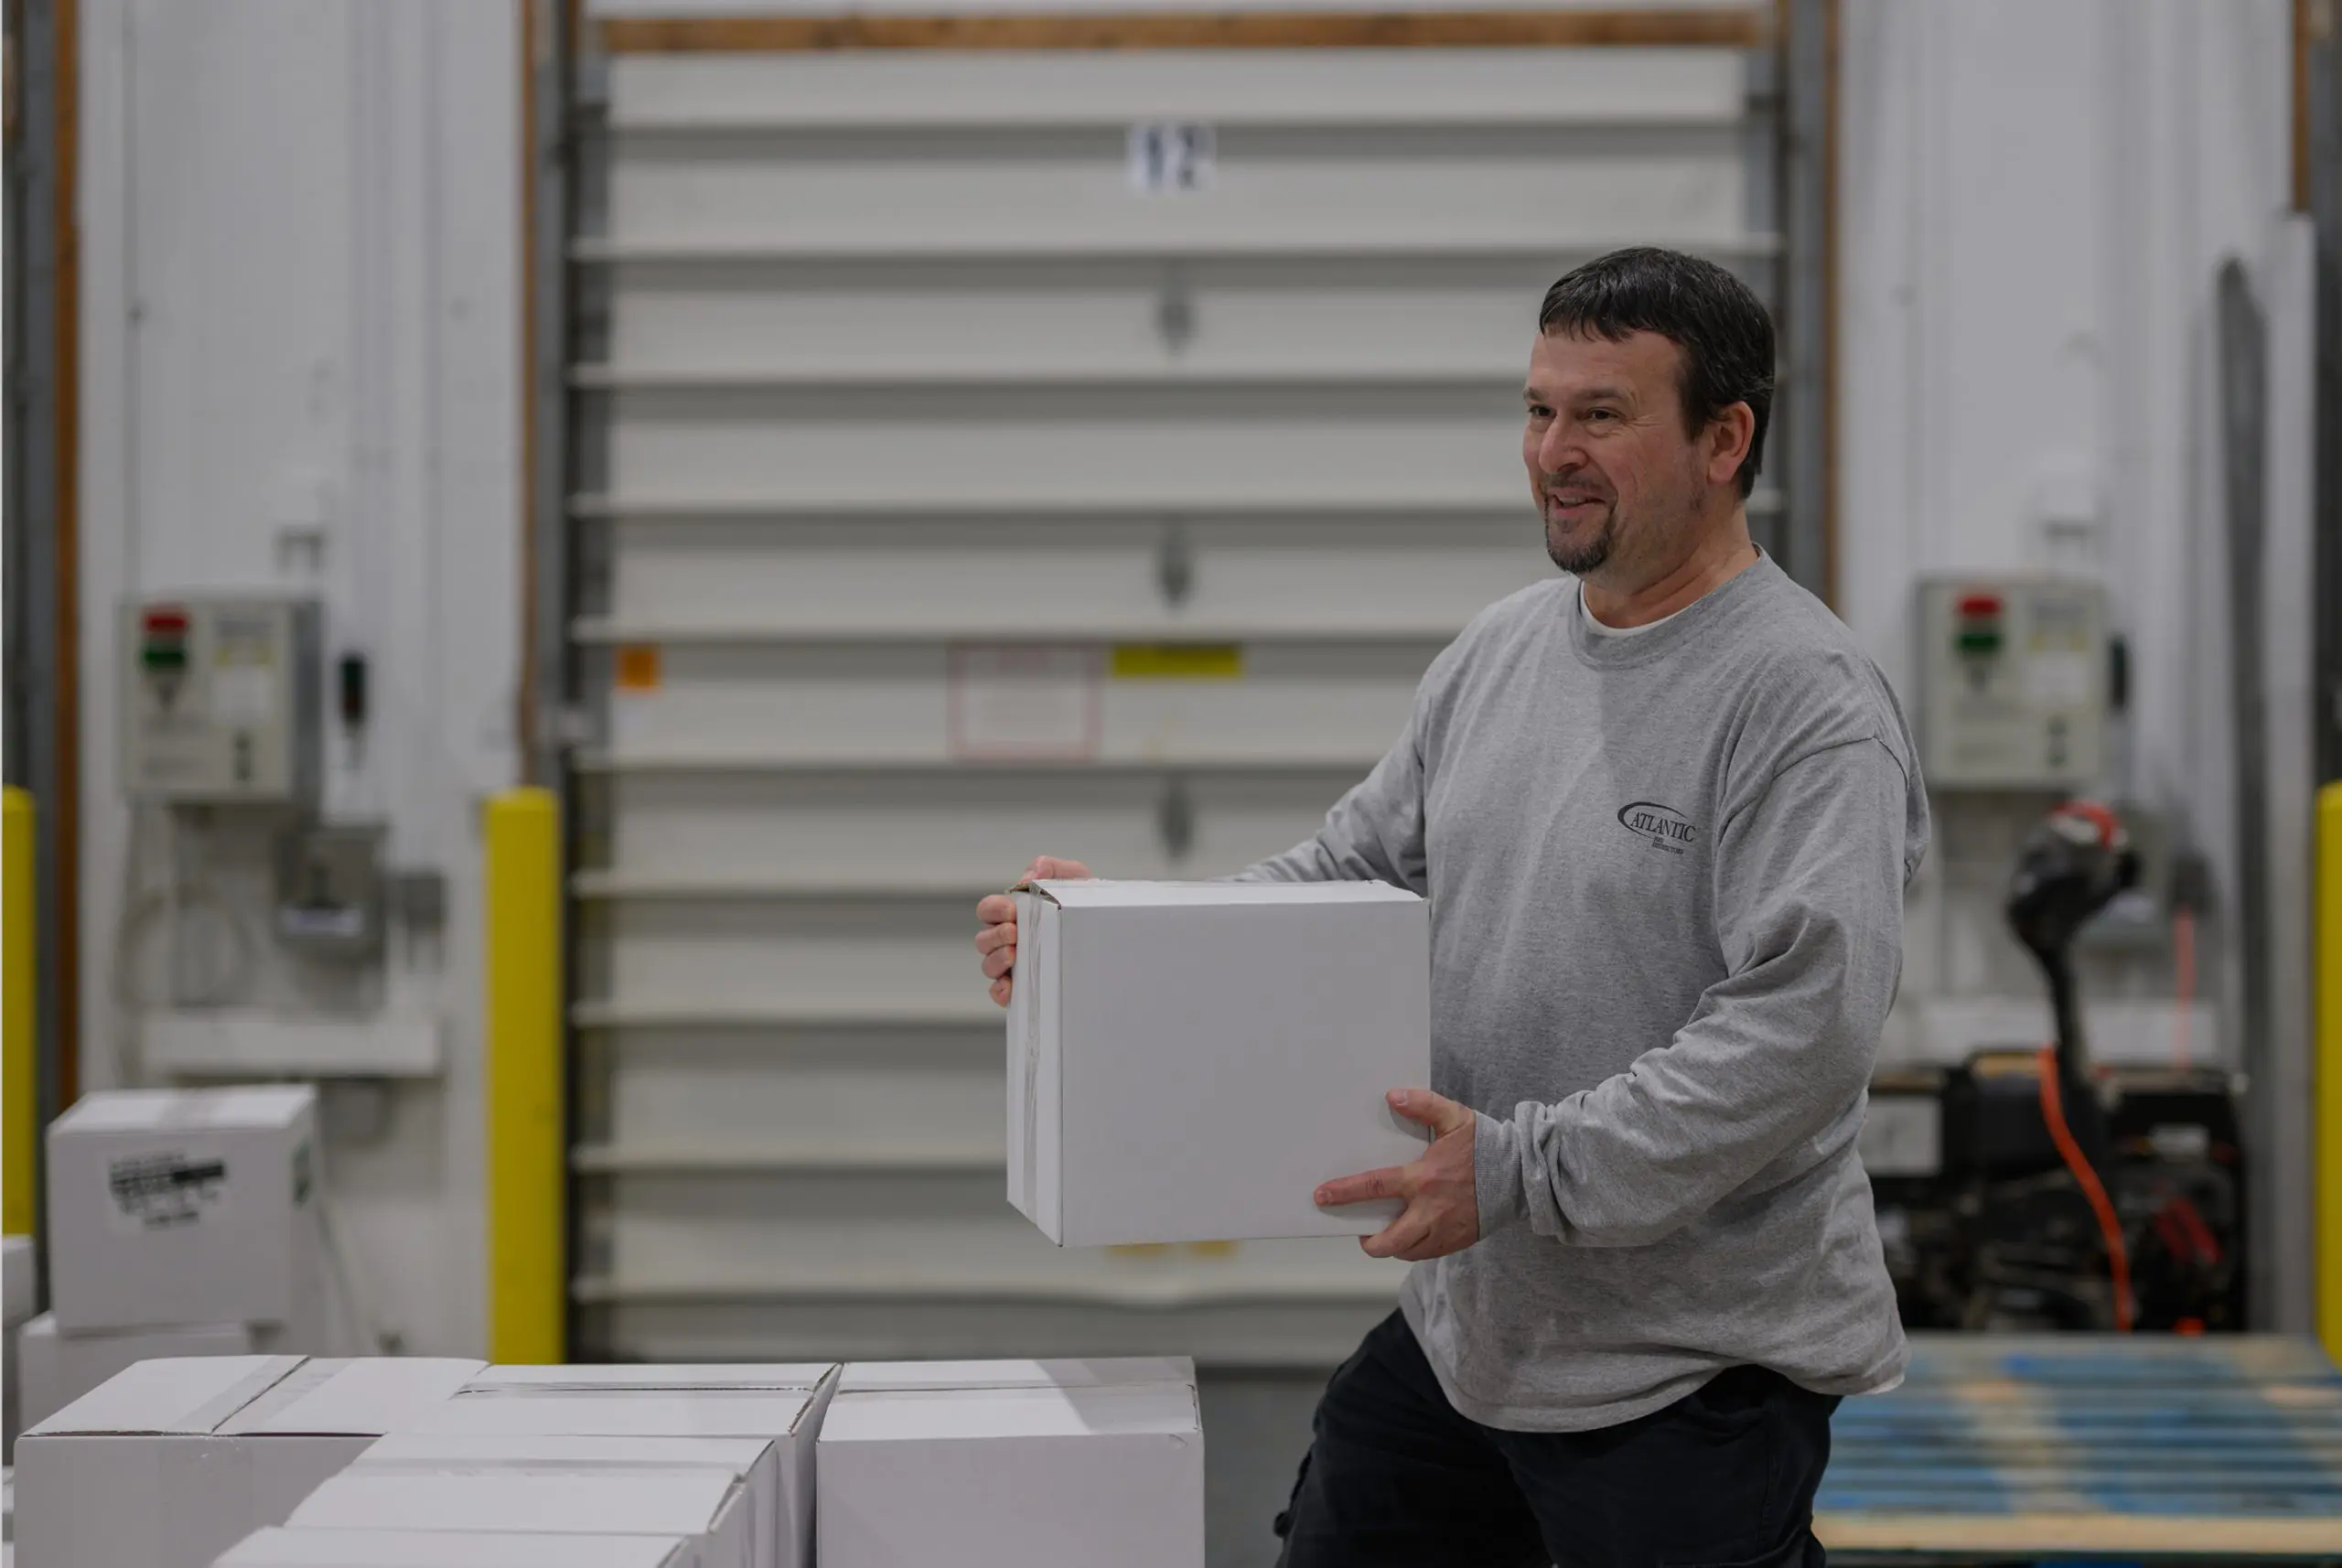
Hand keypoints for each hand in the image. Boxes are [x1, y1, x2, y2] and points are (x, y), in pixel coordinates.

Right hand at [973, 856, 1093, 1008]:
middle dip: (996, 936)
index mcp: (1012, 913)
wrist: (1107, 930)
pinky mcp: (1022, 986)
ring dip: (996, 960)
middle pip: (983, 939)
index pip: (987, 910)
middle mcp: (1006, 939)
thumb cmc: (1082, 904)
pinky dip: (999, 991)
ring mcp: (1012, 964)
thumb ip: (1049, 868)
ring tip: (1014, 956)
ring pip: (988, 965)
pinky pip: (999, 992)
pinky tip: (1009, 987)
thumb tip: (1028, 878)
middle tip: (1014, 933)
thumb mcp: (1071, 877)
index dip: (993, 910)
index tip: (1011, 911)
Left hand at [1315, 1089, 1479, 1261]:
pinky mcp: (1458, 1241)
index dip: (1345, 1193)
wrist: (1522, 1175)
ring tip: (1386, 1232)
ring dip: (1392, 1246)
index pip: (1375, 1187)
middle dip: (1369, 1242)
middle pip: (1389, 1241)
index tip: (1323, 1197)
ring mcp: (1445, 1230)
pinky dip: (1414, 1248)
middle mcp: (1431, 1211)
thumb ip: (1423, 1104)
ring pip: (1408, 1251)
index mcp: (1424, 1179)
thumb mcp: (1456, 1117)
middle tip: (1361, 1232)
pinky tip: (1411, 1233)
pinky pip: (1427, 1253)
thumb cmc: (1486, 1146)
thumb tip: (1393, 1096)